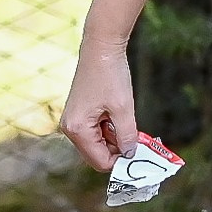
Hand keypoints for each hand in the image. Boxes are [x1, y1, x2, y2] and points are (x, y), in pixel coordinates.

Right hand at [59, 38, 138, 171]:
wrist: (100, 49)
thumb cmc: (110, 76)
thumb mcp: (124, 109)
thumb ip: (127, 136)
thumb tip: (130, 155)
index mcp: (77, 129)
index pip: (100, 162)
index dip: (122, 162)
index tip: (141, 155)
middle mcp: (70, 128)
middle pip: (97, 155)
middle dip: (118, 151)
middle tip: (139, 140)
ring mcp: (73, 121)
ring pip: (98, 144)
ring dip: (116, 139)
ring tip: (128, 121)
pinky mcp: (78, 114)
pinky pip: (95, 133)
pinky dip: (110, 130)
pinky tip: (119, 115)